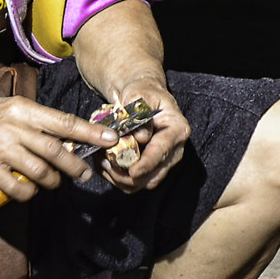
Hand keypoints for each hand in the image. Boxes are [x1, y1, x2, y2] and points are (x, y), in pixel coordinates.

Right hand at [0, 96, 115, 199]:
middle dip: (75, 166)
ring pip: (41, 172)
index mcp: (23, 110)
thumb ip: (41, 122)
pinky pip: (19, 188)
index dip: (90, 132)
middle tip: (84, 173)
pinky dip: (30, 193)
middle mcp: (13, 128)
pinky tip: (30, 188)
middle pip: (56, 151)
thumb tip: (73, 139)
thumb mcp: (14, 108)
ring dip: (53, 181)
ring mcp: (0, 149)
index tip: (111, 139)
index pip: (64, 122)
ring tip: (53, 181)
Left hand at [100, 76, 188, 192]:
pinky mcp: (151, 169)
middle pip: (154, 174)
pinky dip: (117, 178)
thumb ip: (139, 113)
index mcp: (177, 129)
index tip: (133, 172)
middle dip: (129, 175)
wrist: (142, 99)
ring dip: (120, 178)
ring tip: (102, 162)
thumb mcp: (139, 95)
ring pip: (143, 182)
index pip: (163, 150)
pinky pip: (133, 183)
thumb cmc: (141, 94)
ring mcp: (164, 162)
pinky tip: (104, 165)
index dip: (148, 163)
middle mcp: (175, 150)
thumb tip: (140, 137)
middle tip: (106, 164)